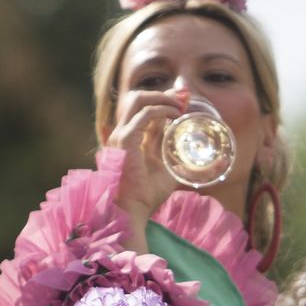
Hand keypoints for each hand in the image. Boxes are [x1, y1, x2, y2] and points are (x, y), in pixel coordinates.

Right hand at [106, 88, 185, 238]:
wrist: (132, 210)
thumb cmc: (146, 196)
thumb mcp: (164, 167)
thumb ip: (168, 150)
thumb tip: (183, 138)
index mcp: (129, 140)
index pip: (144, 111)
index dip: (163, 102)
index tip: (182, 101)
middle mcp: (122, 134)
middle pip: (138, 99)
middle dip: (162, 94)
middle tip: (183, 99)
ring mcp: (121, 135)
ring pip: (138, 100)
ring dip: (163, 98)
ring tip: (181, 106)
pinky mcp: (125, 139)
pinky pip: (145, 114)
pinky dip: (162, 110)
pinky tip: (175, 116)